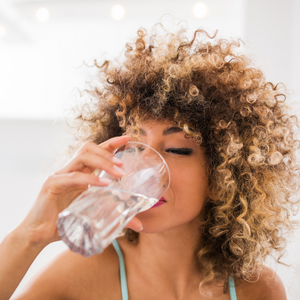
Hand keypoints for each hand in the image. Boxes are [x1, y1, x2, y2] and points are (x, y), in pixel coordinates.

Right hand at [18, 136, 142, 246]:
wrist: (40, 234)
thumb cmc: (67, 222)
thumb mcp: (94, 215)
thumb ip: (116, 215)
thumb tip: (140, 223)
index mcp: (80, 172)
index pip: (96, 151)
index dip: (112, 143)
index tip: (128, 138)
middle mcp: (70, 170)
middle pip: (89, 148)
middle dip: (108, 152)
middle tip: (123, 165)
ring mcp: (60, 175)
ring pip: (82, 157)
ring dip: (102, 162)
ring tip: (118, 173)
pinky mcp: (52, 185)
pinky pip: (73, 177)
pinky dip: (90, 178)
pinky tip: (103, 185)